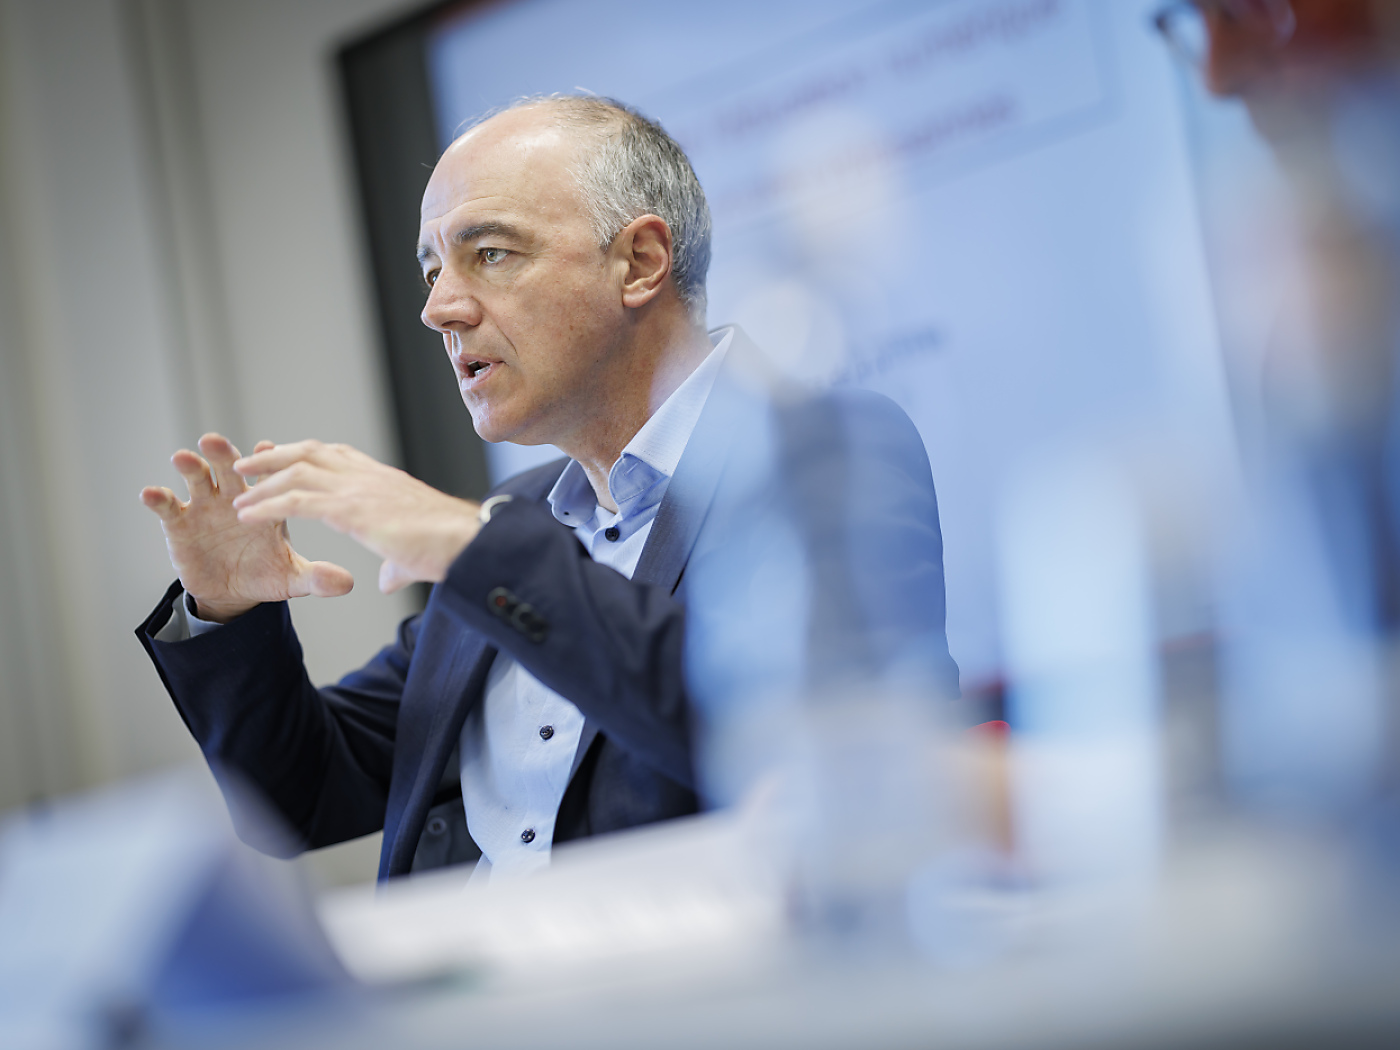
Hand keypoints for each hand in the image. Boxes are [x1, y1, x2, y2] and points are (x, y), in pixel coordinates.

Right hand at [140, 434, 354, 622]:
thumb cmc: (265, 574)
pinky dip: (159, 499)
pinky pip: (168, 507)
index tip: (268, 447)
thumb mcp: (291, 578)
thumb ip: (316, 578)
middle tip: (215, 441)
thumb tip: (347, 583)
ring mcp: (205, 506)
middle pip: (230, 468)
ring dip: (190, 467)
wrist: (233, 593)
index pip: (270, 477)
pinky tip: (150, 493)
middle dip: (223, 454)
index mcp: (267, 503)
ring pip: (197, 479)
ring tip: (183, 457)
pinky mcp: (179, 523)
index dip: (268, 462)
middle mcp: (234, 497)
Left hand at [230, 440, 480, 593]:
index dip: (307, 455)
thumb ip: (395, 565)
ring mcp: (357, 489)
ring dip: (262, 481)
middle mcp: (367, 476)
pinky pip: (295, 502)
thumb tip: (389, 581)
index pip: (338, 455)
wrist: (465, 542)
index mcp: (384, 480)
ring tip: (238, 493)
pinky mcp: (349, 510)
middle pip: (310, 452)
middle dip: (275, 457)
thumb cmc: (450, 548)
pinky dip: (267, 506)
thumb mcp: (414, 556)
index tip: (284, 458)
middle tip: (249, 465)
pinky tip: (248, 515)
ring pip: (296, 472)